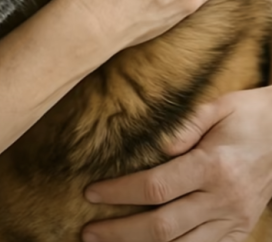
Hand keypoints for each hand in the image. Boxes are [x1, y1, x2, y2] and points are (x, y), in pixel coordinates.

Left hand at [81, 86, 271, 241]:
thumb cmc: (249, 115)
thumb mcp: (217, 106)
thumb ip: (184, 126)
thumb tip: (156, 147)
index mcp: (212, 167)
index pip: (155, 188)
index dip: (119, 193)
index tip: (91, 193)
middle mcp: (223, 200)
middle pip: (163, 227)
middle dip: (121, 232)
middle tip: (88, 232)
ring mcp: (234, 221)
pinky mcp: (241, 231)